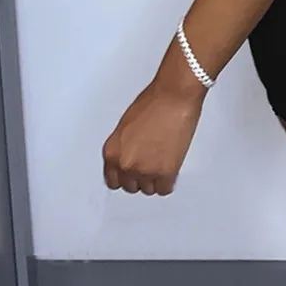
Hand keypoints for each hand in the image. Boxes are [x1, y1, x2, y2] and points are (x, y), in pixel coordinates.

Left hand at [102, 64, 204, 196]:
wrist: (174, 97)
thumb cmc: (154, 102)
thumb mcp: (126, 126)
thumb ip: (124, 147)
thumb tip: (130, 157)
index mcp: (112, 152)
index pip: (112, 180)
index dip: (125, 176)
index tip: (131, 174)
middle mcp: (125, 164)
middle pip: (130, 186)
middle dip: (140, 177)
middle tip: (150, 164)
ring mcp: (145, 170)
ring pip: (148, 189)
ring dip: (155, 179)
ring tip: (162, 162)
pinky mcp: (166, 172)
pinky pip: (165, 189)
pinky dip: (168, 181)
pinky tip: (171, 167)